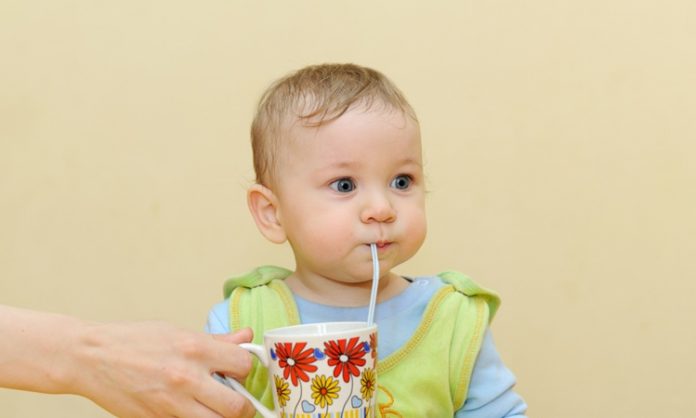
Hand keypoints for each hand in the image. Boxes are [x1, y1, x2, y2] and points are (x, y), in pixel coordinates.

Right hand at [69, 322, 255, 417]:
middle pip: (237, 407)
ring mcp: (170, 405)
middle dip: (243, 406)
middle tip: (236, 401)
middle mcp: (186, 378)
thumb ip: (216, 341)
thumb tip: (246, 336)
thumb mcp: (177, 332)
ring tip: (214, 410)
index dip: (245, 370)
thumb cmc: (133, 341)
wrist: (90, 358)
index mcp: (195, 349)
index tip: (237, 372)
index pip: (244, 365)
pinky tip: (191, 412)